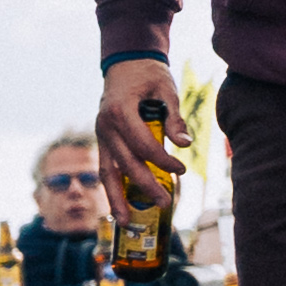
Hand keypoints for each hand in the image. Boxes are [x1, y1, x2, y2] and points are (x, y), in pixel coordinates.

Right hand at [98, 55, 184, 211]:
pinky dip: (112, 188)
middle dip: (144, 186)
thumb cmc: (148, 74)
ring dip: (115, 198)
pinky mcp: (103, 140)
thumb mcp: (166, 90)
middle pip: (125, 163)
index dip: (163, 162)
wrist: (125, 62)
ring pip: (106, 172)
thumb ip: (174, 119)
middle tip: (165, 202)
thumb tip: (184, 145)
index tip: (182, 170)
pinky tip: (119, 207)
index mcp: (120, 112)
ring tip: (125, 222)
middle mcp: (105, 126)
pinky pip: (106, 167)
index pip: (143, 145)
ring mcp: (101, 134)